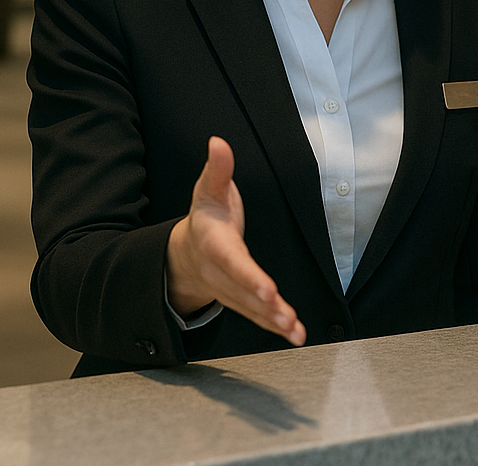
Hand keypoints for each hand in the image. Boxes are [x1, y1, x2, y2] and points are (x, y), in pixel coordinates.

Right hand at [165, 136, 305, 345]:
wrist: (183, 253)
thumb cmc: (205, 218)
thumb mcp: (206, 190)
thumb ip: (216, 169)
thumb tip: (218, 142)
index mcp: (214, 244)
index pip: (232, 261)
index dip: (248, 276)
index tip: (266, 288)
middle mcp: (220, 272)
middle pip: (242, 291)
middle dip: (264, 305)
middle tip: (285, 315)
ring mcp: (229, 291)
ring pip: (251, 309)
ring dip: (273, 321)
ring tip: (294, 330)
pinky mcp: (240, 301)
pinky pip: (257, 317)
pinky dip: (275, 328)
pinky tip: (295, 335)